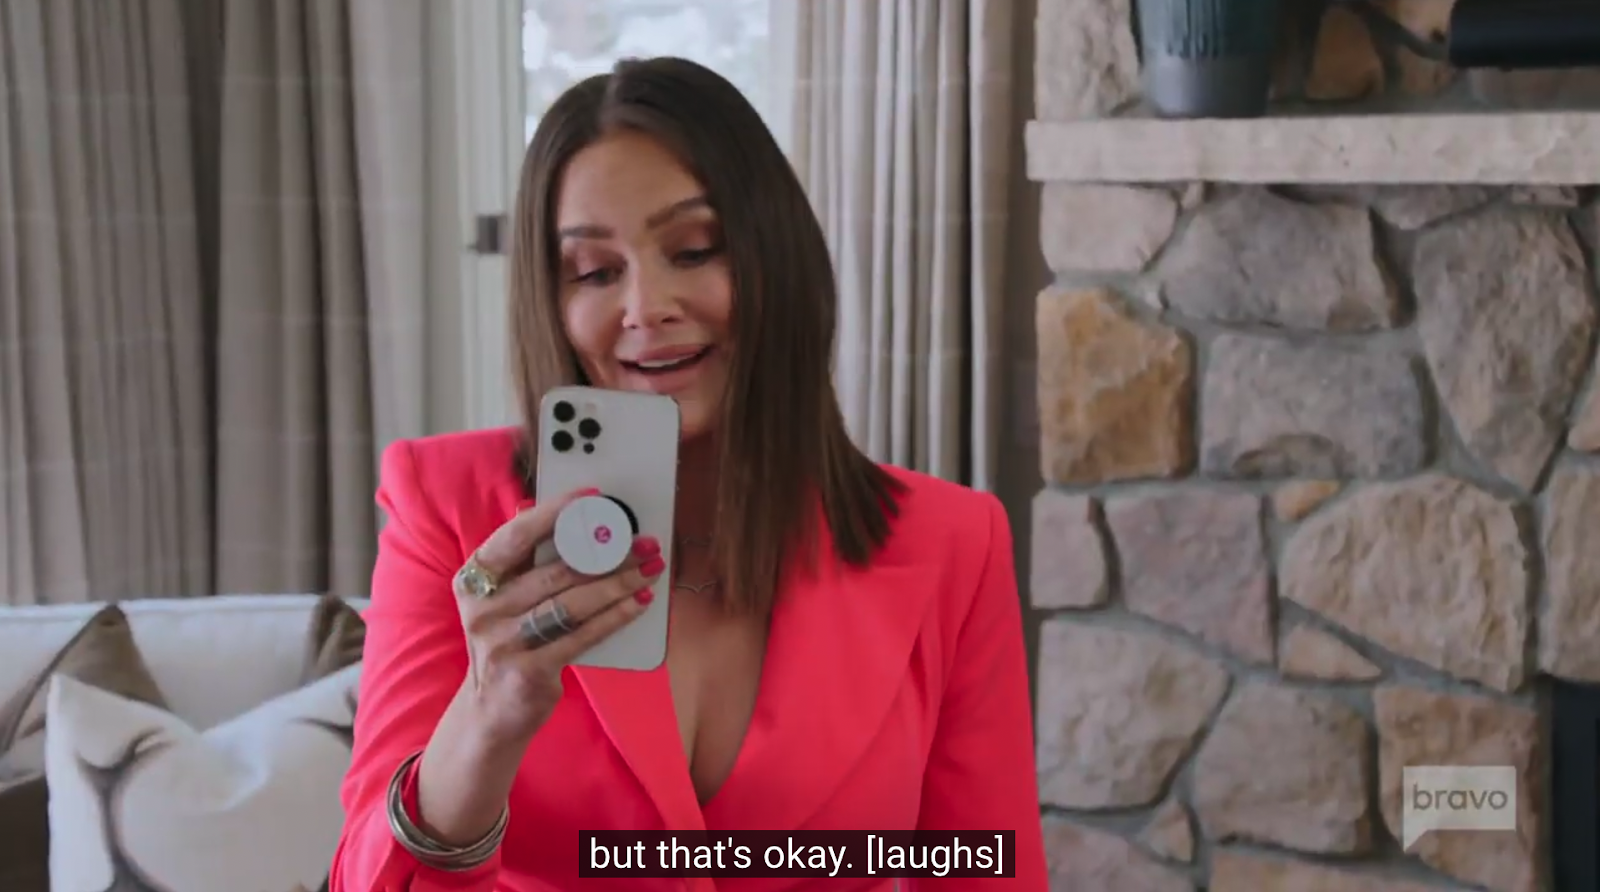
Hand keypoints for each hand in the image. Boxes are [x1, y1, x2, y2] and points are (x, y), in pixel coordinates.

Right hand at [452, 487, 664, 747]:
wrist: (490, 712)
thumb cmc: (506, 642)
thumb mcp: (501, 599)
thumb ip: (522, 560)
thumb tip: (549, 511)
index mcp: (474, 580)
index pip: (516, 536)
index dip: (555, 512)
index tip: (593, 497)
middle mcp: (483, 608)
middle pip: (556, 571)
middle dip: (608, 553)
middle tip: (644, 542)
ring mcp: (502, 642)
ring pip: (573, 603)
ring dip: (619, 583)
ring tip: (650, 570)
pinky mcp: (528, 671)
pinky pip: (582, 636)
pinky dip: (616, 616)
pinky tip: (639, 603)